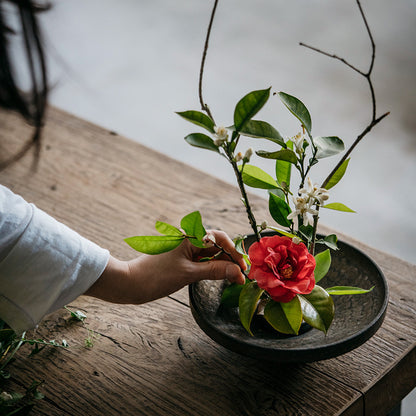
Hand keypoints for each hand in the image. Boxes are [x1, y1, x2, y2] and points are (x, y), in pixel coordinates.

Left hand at [84, 230, 245, 304]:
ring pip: (210, 254)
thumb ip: (215, 271)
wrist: (130, 283)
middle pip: (216, 246)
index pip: (219, 238)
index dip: (233, 252)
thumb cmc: (156, 276)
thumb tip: (238, 272)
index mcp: (189, 236)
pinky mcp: (181, 259)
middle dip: (230, 259)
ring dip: (222, 264)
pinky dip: (211, 268)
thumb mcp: (188, 274)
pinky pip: (201, 261)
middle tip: (241, 276)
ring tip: (234, 278)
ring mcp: (184, 250)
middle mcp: (188, 240)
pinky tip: (220, 276)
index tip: (243, 268)